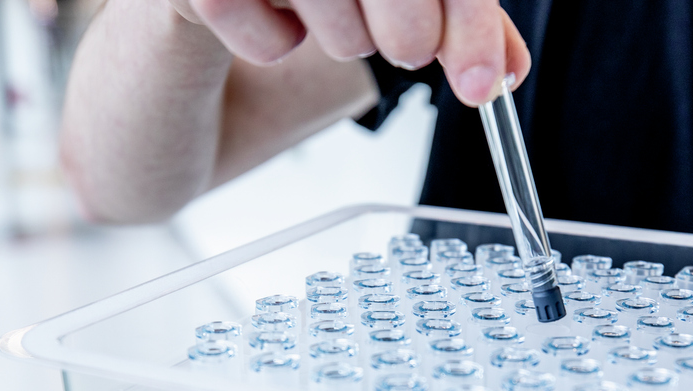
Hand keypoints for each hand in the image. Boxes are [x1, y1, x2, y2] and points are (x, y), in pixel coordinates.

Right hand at [167, 0, 531, 104]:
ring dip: (341, 33)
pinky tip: (273, 31)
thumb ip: (452, 22)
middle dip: (411, 25)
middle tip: (411, 55)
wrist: (189, 30)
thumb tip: (503, 68)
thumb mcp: (384, 2)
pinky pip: (237, 7)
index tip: (483, 81)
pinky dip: (269, 42)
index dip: (468, 17)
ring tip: (335, 35)